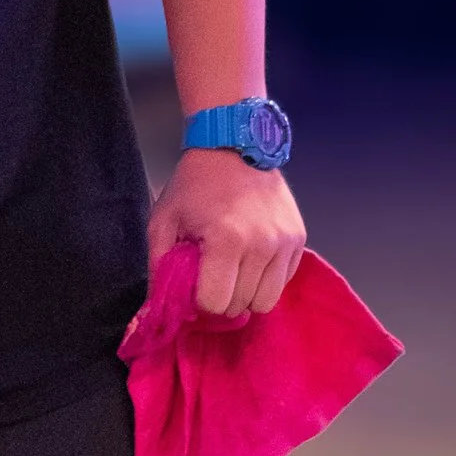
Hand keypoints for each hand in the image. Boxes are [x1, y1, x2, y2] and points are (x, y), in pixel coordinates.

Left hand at [147, 150, 306, 317]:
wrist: (234, 146)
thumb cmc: (195, 185)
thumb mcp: (163, 221)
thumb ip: (159, 267)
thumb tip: (156, 309)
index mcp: (226, 240)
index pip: (216, 303)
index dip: (200, 301)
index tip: (195, 284)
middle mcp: (262, 244)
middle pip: (242, 306)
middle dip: (222, 299)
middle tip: (212, 277)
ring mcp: (285, 242)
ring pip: (267, 301)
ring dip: (246, 294)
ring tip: (233, 271)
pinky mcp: (299, 238)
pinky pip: (283, 281)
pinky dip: (266, 279)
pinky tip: (250, 259)